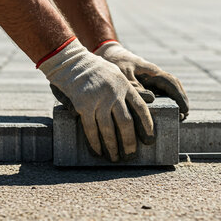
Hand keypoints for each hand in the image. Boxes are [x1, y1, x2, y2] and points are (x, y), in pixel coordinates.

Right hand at [39, 38, 154, 161]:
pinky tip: (98, 152)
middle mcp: (114, 94)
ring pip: (109, 129)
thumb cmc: (94, 69)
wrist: (71, 62)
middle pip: (126, 123)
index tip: (149, 140)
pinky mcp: (83, 106)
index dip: (147, 126)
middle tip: (131, 155)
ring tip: (114, 158)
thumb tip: (147, 100)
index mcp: (125, 86)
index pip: (141, 109)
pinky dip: (95, 143)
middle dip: (129, 142)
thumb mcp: (116, 73)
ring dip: (112, 147)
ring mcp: (98, 100)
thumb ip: (127, 88)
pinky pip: (91, 129)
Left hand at [94, 41, 189, 119]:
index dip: (179, 96)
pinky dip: (164, 102)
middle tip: (184, 116)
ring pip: (167, 90)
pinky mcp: (145, 84)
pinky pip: (158, 93)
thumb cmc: (115, 63)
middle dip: (180, 100)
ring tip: (178, 116)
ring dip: (174, 101)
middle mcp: (154, 75)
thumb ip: (135, 86)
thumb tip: (152, 99)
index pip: (171, 83)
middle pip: (173, 87)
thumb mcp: (123, 75)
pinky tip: (163, 113)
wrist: (108, 54)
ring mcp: (150, 80)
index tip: (184, 109)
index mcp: (152, 71)